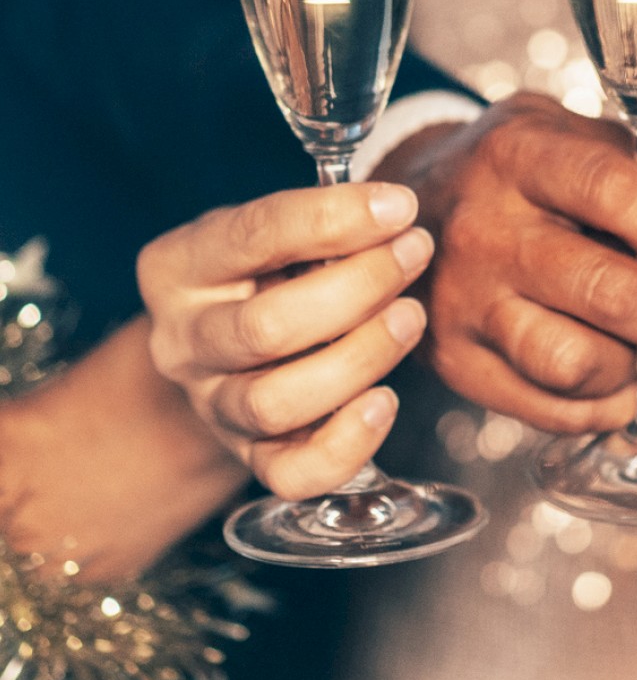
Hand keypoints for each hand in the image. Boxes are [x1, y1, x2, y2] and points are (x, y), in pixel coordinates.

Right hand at [138, 182, 434, 500]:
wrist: (233, 349)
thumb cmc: (269, 270)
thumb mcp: (276, 230)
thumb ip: (322, 225)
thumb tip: (397, 214)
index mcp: (179, 267)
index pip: (252, 235)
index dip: (332, 219)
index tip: (399, 206)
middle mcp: (183, 342)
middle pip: (265, 328)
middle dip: (358, 286)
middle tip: (415, 251)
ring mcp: (212, 407)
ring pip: (275, 402)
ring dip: (361, 356)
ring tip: (411, 316)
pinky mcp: (249, 458)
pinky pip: (291, 473)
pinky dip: (345, 444)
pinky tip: (385, 402)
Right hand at [410, 94, 636, 432]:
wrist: (399, 214)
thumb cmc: (508, 171)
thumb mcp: (563, 131)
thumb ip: (634, 160)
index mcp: (519, 157)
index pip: (615, 192)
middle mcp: (486, 232)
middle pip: (609, 293)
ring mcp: (466, 305)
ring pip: (577, 364)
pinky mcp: (457, 364)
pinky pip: (553, 410)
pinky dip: (604, 402)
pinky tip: (613, 370)